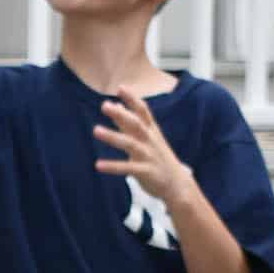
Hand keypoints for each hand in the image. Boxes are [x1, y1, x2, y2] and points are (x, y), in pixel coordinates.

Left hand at [93, 94, 194, 210]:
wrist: (177, 185)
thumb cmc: (158, 159)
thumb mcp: (146, 138)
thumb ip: (128, 123)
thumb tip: (115, 105)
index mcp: (151, 132)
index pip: (143, 111)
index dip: (133, 99)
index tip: (121, 87)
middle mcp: (150, 141)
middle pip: (136, 124)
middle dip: (121, 114)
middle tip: (104, 105)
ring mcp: (149, 156)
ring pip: (130, 144)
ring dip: (113, 136)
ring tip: (96, 130)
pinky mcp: (146, 172)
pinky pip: (128, 168)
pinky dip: (113, 166)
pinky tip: (98, 164)